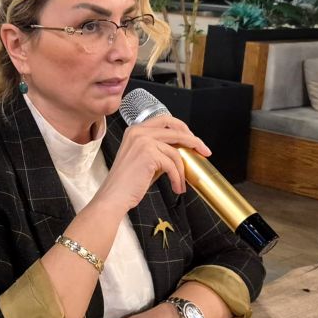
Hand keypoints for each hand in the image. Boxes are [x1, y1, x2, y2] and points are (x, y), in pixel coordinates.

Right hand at [93, 115, 210, 211]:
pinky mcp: (148, 154)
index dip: (183, 128)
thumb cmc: (126, 183)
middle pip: (175, 130)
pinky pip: (172, 165)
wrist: (114, 196)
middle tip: (203, 151)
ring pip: (175, 151)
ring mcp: (143, 141)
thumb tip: (181, 151)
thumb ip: (160, 150)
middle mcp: (138, 132)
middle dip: (193, 140)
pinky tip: (176, 187)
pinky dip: (177, 178)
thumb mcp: (144, 160)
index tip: (193, 139)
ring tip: (180, 183)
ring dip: (182, 170)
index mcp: (135, 130)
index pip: (165, 120)